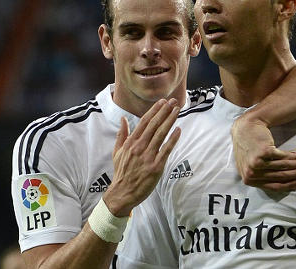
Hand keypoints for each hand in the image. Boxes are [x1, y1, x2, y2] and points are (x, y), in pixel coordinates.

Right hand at [103, 99, 180, 216]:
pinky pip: (166, 150)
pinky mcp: (156, 166)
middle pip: (154, 125)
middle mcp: (139, 147)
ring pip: (161, 134)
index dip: (154, 110)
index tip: (162, 102)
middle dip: (164, 111)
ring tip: (177, 110)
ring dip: (170, 120)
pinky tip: (178, 130)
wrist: (122, 193)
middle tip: (173, 101)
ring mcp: (148, 156)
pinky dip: (173, 139)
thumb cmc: (121, 172)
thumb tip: (123, 119)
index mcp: (131, 142)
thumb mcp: (117, 152)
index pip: (144, 122)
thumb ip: (122, 134)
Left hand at [232, 116, 295, 191]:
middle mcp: (252, 173)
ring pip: (283, 167)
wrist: (245, 128)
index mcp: (249, 180)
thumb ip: (265, 174)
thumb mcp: (252, 165)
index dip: (290, 185)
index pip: (274, 186)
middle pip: (281, 177)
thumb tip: (289, 179)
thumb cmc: (249, 147)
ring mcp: (257, 163)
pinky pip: (283, 156)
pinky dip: (293, 156)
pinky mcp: (264, 152)